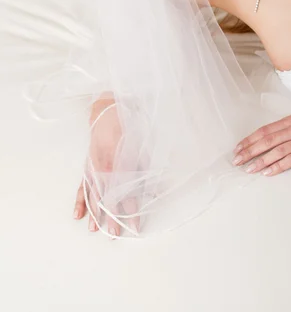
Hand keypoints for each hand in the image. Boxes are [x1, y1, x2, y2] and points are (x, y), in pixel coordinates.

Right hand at [73, 93, 139, 236]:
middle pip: (107, 195)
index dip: (130, 207)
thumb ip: (146, 165)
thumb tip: (158, 187)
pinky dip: (80, 199)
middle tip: (114, 234)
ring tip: (94, 230)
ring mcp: (93, 166)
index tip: (135, 222)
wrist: (107, 111)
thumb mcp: (141, 142)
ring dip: (94, 212)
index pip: (125, 189)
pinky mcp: (88, 166)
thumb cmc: (128, 125)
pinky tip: (77, 214)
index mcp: (118, 159)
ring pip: (93, 193)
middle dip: (111, 216)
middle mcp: (103, 165)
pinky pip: (82, 185)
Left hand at [232, 108, 290, 175]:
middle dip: (250, 150)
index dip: (250, 139)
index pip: (266, 130)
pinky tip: (268, 172)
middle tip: (237, 160)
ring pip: (277, 150)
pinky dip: (278, 166)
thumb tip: (275, 134)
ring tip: (249, 169)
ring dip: (261, 160)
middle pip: (267, 140)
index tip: (239, 148)